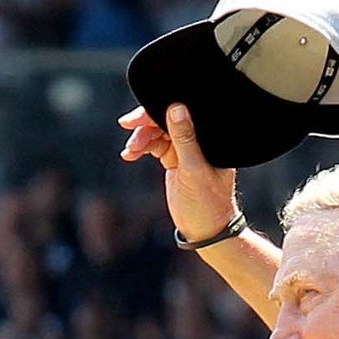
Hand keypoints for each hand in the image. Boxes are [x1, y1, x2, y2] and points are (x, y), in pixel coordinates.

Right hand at [119, 105, 238, 242]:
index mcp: (211, 136)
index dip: (160, 109)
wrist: (206, 231)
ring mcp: (187, 148)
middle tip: (127, 126)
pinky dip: (142, 147)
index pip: (184, 112)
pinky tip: (130, 154)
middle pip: (168, 118)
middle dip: (146, 122)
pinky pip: (155, 145)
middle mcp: (200, 138)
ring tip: (130, 151)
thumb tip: (176, 108)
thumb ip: (185, 139)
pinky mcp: (175, 159)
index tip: (139, 116)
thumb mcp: (194, 169)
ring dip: (142, 138)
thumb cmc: (209, 203)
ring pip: (159, 132)